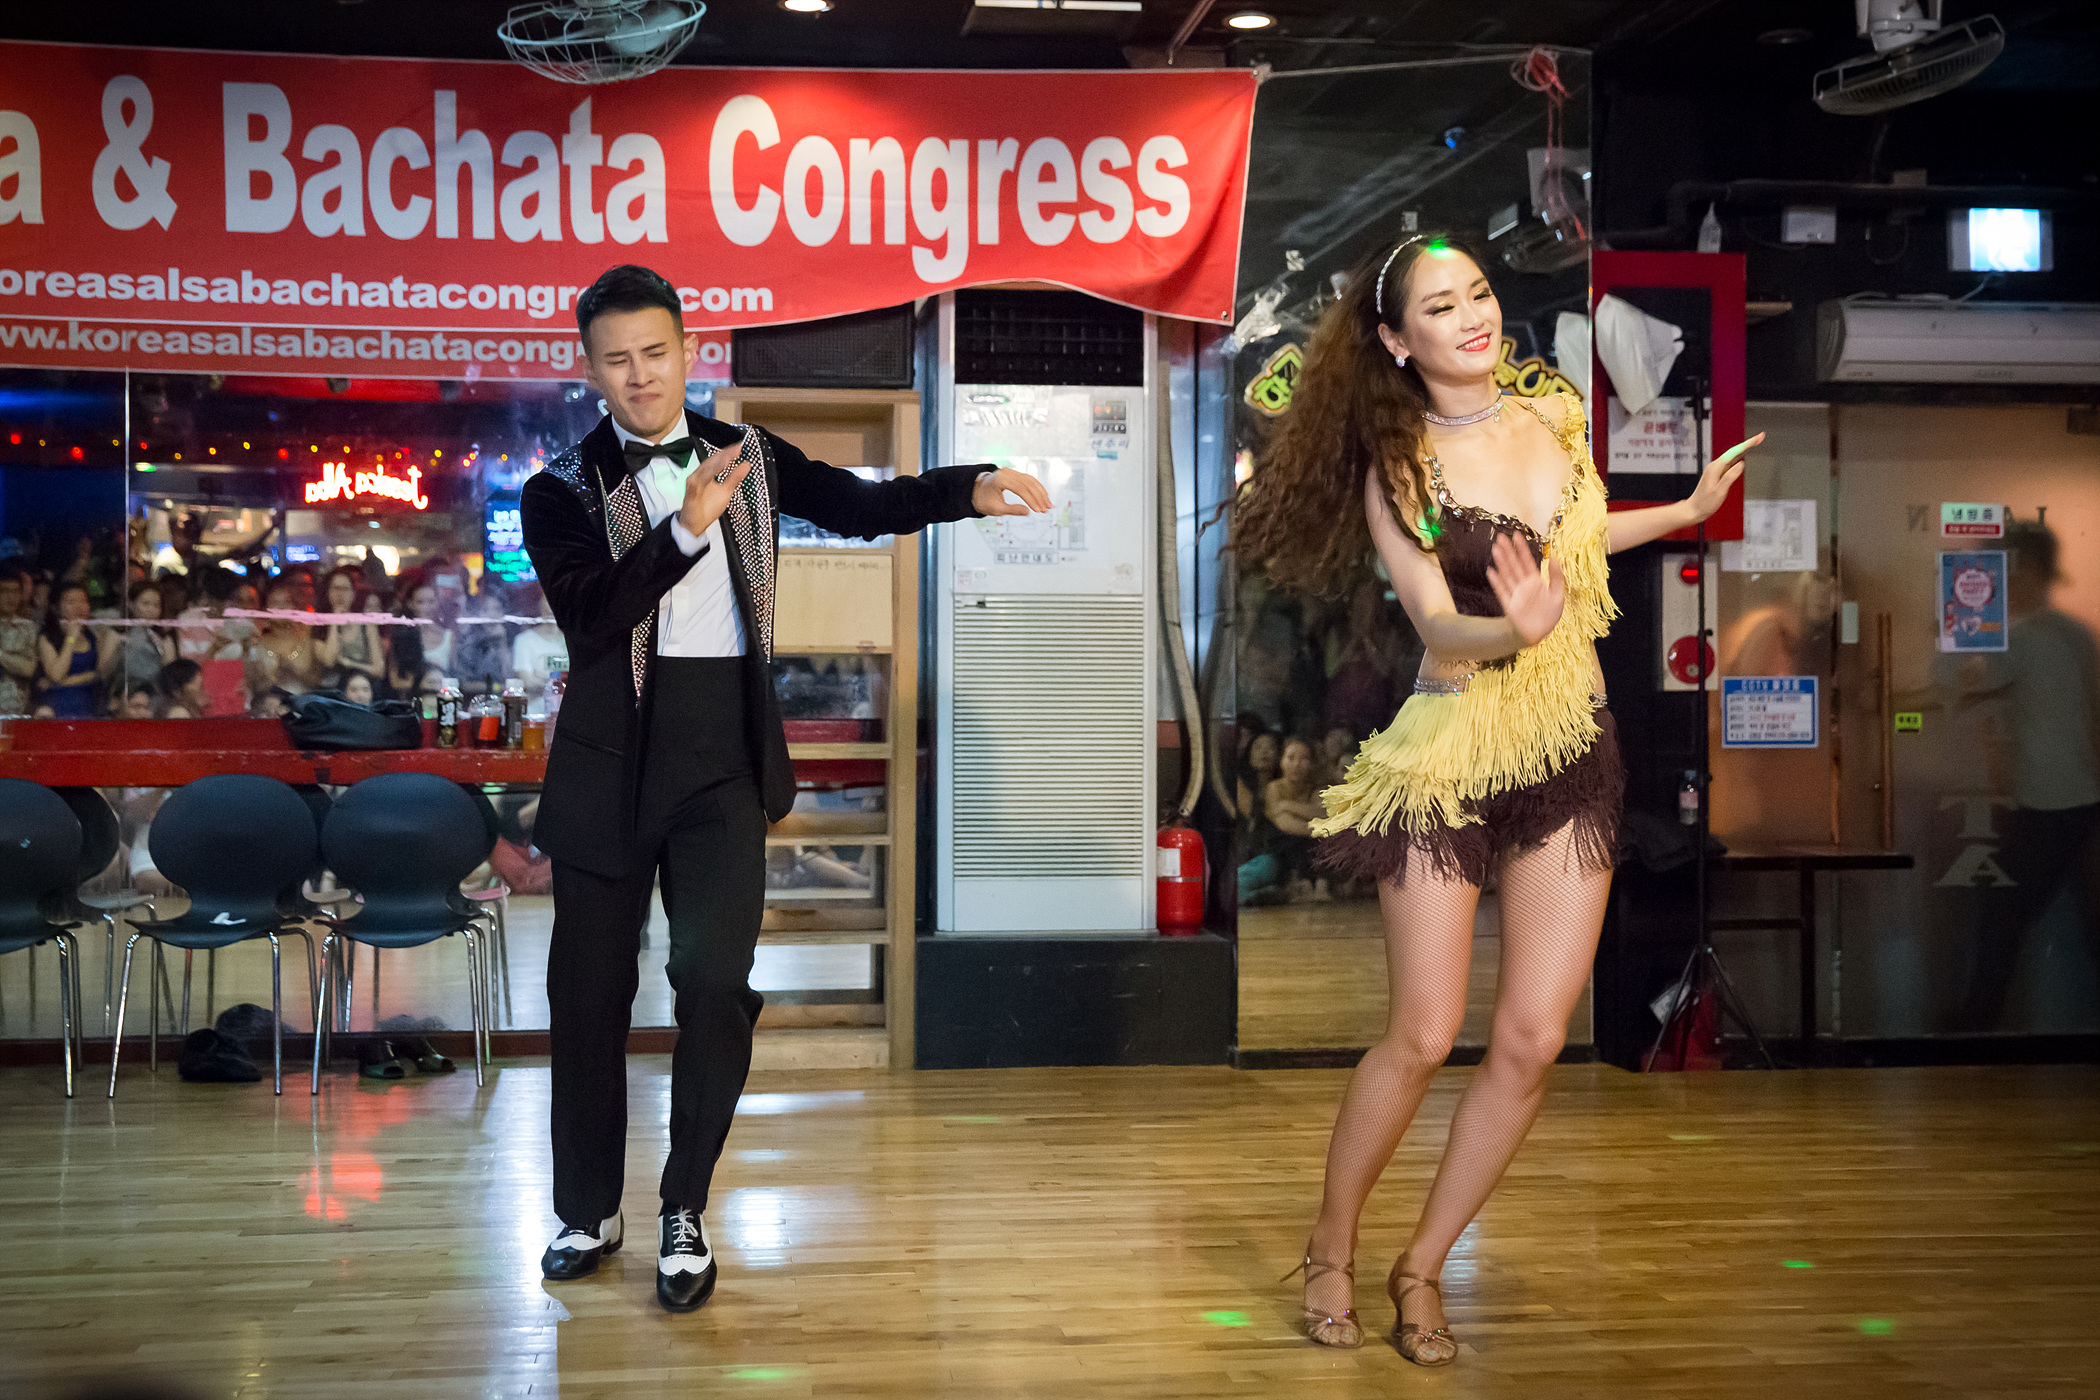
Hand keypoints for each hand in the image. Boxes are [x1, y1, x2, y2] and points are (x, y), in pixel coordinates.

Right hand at [678, 452, 754, 537]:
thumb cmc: (707, 507)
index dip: (728, 453)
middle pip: (711, 462)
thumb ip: (735, 477)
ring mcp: (694, 485)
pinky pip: (696, 485)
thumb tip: (746, 464)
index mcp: (707, 474)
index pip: (717, 460)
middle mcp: (699, 477)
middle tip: (736, 449)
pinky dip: (703, 478)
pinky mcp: (690, 495)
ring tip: (727, 457)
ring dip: (715, 463)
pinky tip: (712, 474)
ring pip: (703, 471)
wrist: (695, 524)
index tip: (739, 447)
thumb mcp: (727, 491)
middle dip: (723, 455)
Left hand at [972, 467, 1051, 517]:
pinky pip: (1029, 480)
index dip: (1031, 500)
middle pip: (1028, 483)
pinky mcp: (1015, 474)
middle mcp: (1007, 473)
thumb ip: (1012, 510)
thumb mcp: (996, 509)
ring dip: (1041, 493)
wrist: (977, 491)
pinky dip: (1037, 489)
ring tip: (1048, 505)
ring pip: (1031, 481)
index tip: (1038, 511)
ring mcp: (1011, 472)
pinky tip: (1044, 497)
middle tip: (1046, 510)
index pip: (1020, 489)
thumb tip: (1027, 512)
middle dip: (1039, 497)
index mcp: (1000, 480)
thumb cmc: (985, 501)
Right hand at [1485, 531, 1566, 645]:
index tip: (1516, 535)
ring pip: (1507, 574)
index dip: (1522, 548)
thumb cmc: (1548, 616)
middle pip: (1515, 565)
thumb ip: (1557, 576)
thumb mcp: (1558, 594)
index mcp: (1535, 581)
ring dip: (1502, 562)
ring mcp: (1515, 594)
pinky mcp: (1509, 604)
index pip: (1527, 561)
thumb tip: (1555, 557)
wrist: (1537, 634)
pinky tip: (1491, 571)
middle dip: (1508, 551)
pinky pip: (1502, 591)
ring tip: (1496, 549)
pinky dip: (1497, 582)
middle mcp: (1523, 585)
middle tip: (1500, 537)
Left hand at [1687, 432, 1762, 523]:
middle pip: (1734, 451)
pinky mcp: (1717, 474)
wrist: (1694, 510)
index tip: (1757, 438)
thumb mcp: (1720, 491)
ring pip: (1732, 457)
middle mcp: (1715, 466)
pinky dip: (1739, 458)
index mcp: (1715, 468)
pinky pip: (1730, 463)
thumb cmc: (1705, 503)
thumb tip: (1741, 464)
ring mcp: (1715, 470)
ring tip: (1756, 444)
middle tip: (1761, 438)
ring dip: (1744, 450)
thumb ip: (1730, 476)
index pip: (1734, 452)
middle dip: (1748, 444)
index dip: (1747, 444)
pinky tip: (1745, 457)